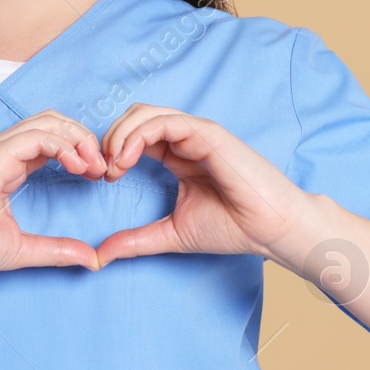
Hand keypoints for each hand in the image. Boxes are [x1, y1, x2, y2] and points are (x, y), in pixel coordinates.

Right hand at [0, 110, 109, 286]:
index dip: (80, 152)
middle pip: (54, 122)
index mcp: (8, 166)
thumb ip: (57, 250)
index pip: (51, 140)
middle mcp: (2, 151)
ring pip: (49, 122)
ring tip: (93, 166)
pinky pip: (37, 136)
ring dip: (79, 139)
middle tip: (102, 167)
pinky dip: (63, 146)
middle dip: (84, 138)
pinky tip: (76, 167)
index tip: (98, 176)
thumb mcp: (22, 249)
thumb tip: (92, 260)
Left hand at [94, 103, 318, 268]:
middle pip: (134, 117)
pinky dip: (138, 135)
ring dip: (120, 134)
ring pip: (145, 113)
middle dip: (110, 138)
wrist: (270, 230)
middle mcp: (185, 139)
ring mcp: (196, 133)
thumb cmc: (232, 228)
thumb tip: (99, 256)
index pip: (134, 136)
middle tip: (103, 170)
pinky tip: (127, 159)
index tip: (103, 179)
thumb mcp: (171, 234)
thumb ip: (135, 240)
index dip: (111, 151)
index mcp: (177, 156)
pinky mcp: (207, 133)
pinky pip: (164, 121)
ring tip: (113, 165)